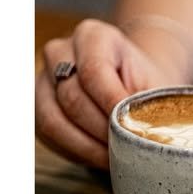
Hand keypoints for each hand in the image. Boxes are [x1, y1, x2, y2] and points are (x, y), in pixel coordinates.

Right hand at [35, 18, 184, 169]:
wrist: (130, 82)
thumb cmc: (145, 84)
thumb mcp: (155, 86)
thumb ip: (148, 105)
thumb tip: (145, 134)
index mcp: (93, 36)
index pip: (94, 72)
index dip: (112, 105)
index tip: (132, 128)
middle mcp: (60, 51)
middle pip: (72, 99)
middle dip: (102, 131)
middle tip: (127, 149)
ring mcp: (43, 78)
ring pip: (53, 120)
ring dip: (87, 146)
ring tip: (115, 157)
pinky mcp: (38, 106)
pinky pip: (48, 135)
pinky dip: (76, 151)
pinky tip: (99, 156)